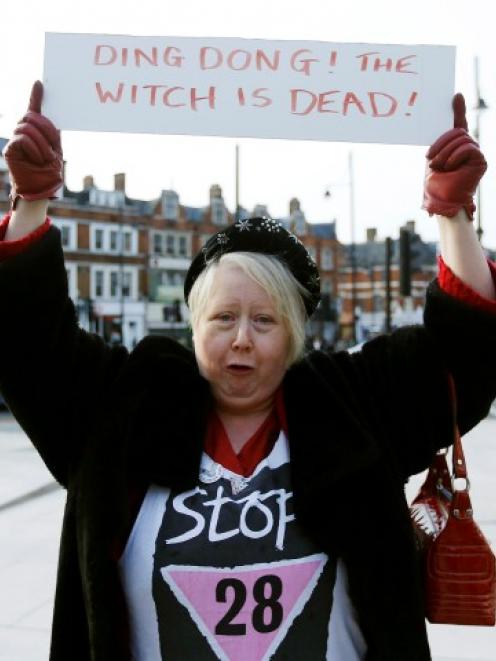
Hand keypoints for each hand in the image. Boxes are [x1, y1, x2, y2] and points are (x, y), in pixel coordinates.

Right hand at [2, 81, 62, 207]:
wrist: (42, 187)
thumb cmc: (49, 170)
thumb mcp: (56, 148)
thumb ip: (52, 132)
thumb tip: (52, 116)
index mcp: (36, 130)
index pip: (35, 109)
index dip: (36, 96)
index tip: (39, 83)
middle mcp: (23, 131)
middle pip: (31, 116)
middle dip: (46, 129)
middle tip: (52, 146)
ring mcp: (15, 139)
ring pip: (27, 127)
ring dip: (42, 143)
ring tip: (46, 157)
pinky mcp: (10, 149)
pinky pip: (22, 139)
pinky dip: (34, 148)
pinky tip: (37, 159)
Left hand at [422, 94, 486, 219]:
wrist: (441, 200)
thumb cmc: (435, 183)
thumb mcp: (434, 157)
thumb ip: (440, 142)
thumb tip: (441, 131)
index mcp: (455, 146)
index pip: (458, 124)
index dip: (458, 109)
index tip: (455, 95)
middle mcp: (468, 147)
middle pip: (458, 131)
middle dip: (441, 143)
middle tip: (429, 159)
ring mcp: (476, 153)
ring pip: (462, 138)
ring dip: (445, 152)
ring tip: (439, 166)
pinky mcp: (481, 161)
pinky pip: (468, 147)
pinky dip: (455, 156)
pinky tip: (451, 167)